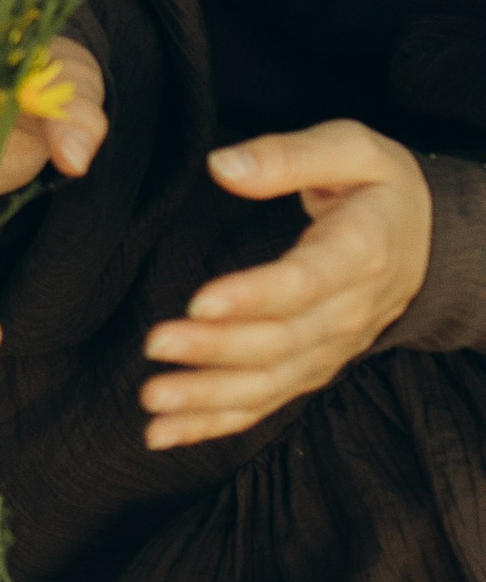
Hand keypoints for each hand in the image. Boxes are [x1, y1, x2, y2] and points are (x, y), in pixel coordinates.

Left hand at [141, 121, 431, 449]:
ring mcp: (331, 348)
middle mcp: (348, 311)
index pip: (304, 283)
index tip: (199, 302)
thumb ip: (288, 156)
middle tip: (155, 344)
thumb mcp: (352, 149)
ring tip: (153, 398)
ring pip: (269, 384)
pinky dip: (213, 423)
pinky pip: (264, 404)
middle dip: (215, 349)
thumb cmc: (378, 189)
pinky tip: (164, 432)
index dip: (253, 297)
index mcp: (360, 252)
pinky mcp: (312, 369)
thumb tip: (222, 165)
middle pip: (280, 342)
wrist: (428, 241)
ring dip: (207, 397)